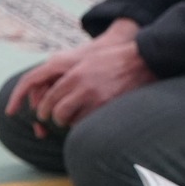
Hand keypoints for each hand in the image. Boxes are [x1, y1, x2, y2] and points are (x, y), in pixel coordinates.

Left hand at [35, 39, 154, 127]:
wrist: (142, 62)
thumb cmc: (113, 60)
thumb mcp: (86, 62)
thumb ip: (69, 77)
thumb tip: (53, 93)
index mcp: (75, 76)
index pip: (50, 97)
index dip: (43, 109)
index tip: (43, 114)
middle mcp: (83, 89)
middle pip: (58, 112)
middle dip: (54, 119)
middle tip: (55, 121)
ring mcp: (98, 100)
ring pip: (74, 122)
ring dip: (71, 123)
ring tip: (72, 121)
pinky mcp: (110, 109)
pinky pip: (91, 124)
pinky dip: (87, 125)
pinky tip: (89, 121)